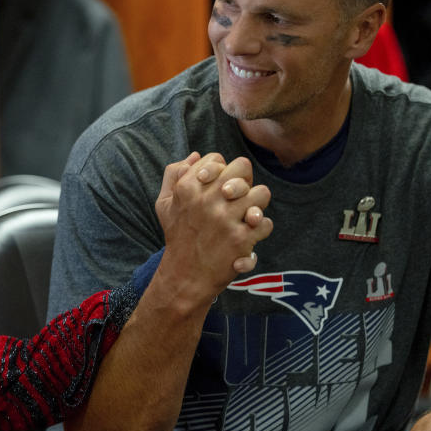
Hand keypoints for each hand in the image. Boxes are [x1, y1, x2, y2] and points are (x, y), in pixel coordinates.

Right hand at [154, 152, 272, 305]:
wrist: (185, 275)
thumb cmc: (177, 235)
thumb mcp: (164, 203)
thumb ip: (174, 174)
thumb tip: (195, 155)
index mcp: (188, 187)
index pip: (217, 159)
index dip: (222, 170)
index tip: (219, 186)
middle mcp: (207, 199)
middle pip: (243, 167)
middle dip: (244, 181)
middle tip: (237, 197)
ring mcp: (225, 218)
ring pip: (261, 193)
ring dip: (256, 204)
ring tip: (247, 215)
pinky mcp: (240, 239)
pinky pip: (265, 222)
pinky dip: (260, 230)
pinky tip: (248, 235)